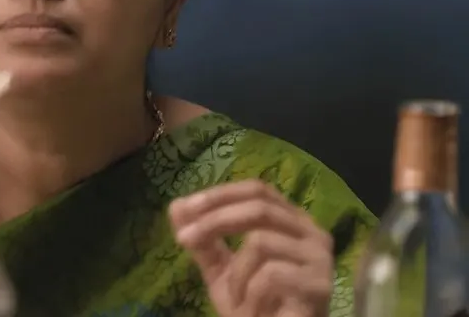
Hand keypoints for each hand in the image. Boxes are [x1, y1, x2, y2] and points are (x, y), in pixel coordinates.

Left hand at [170, 180, 333, 316]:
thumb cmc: (255, 307)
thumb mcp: (222, 270)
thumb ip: (204, 241)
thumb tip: (176, 206)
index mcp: (291, 222)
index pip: (258, 190)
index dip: (221, 195)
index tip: (185, 208)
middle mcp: (312, 233)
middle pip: (260, 208)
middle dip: (214, 221)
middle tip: (183, 239)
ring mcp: (320, 259)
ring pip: (261, 242)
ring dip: (237, 275)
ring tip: (240, 300)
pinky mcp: (319, 286)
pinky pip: (271, 275)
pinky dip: (251, 294)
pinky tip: (256, 311)